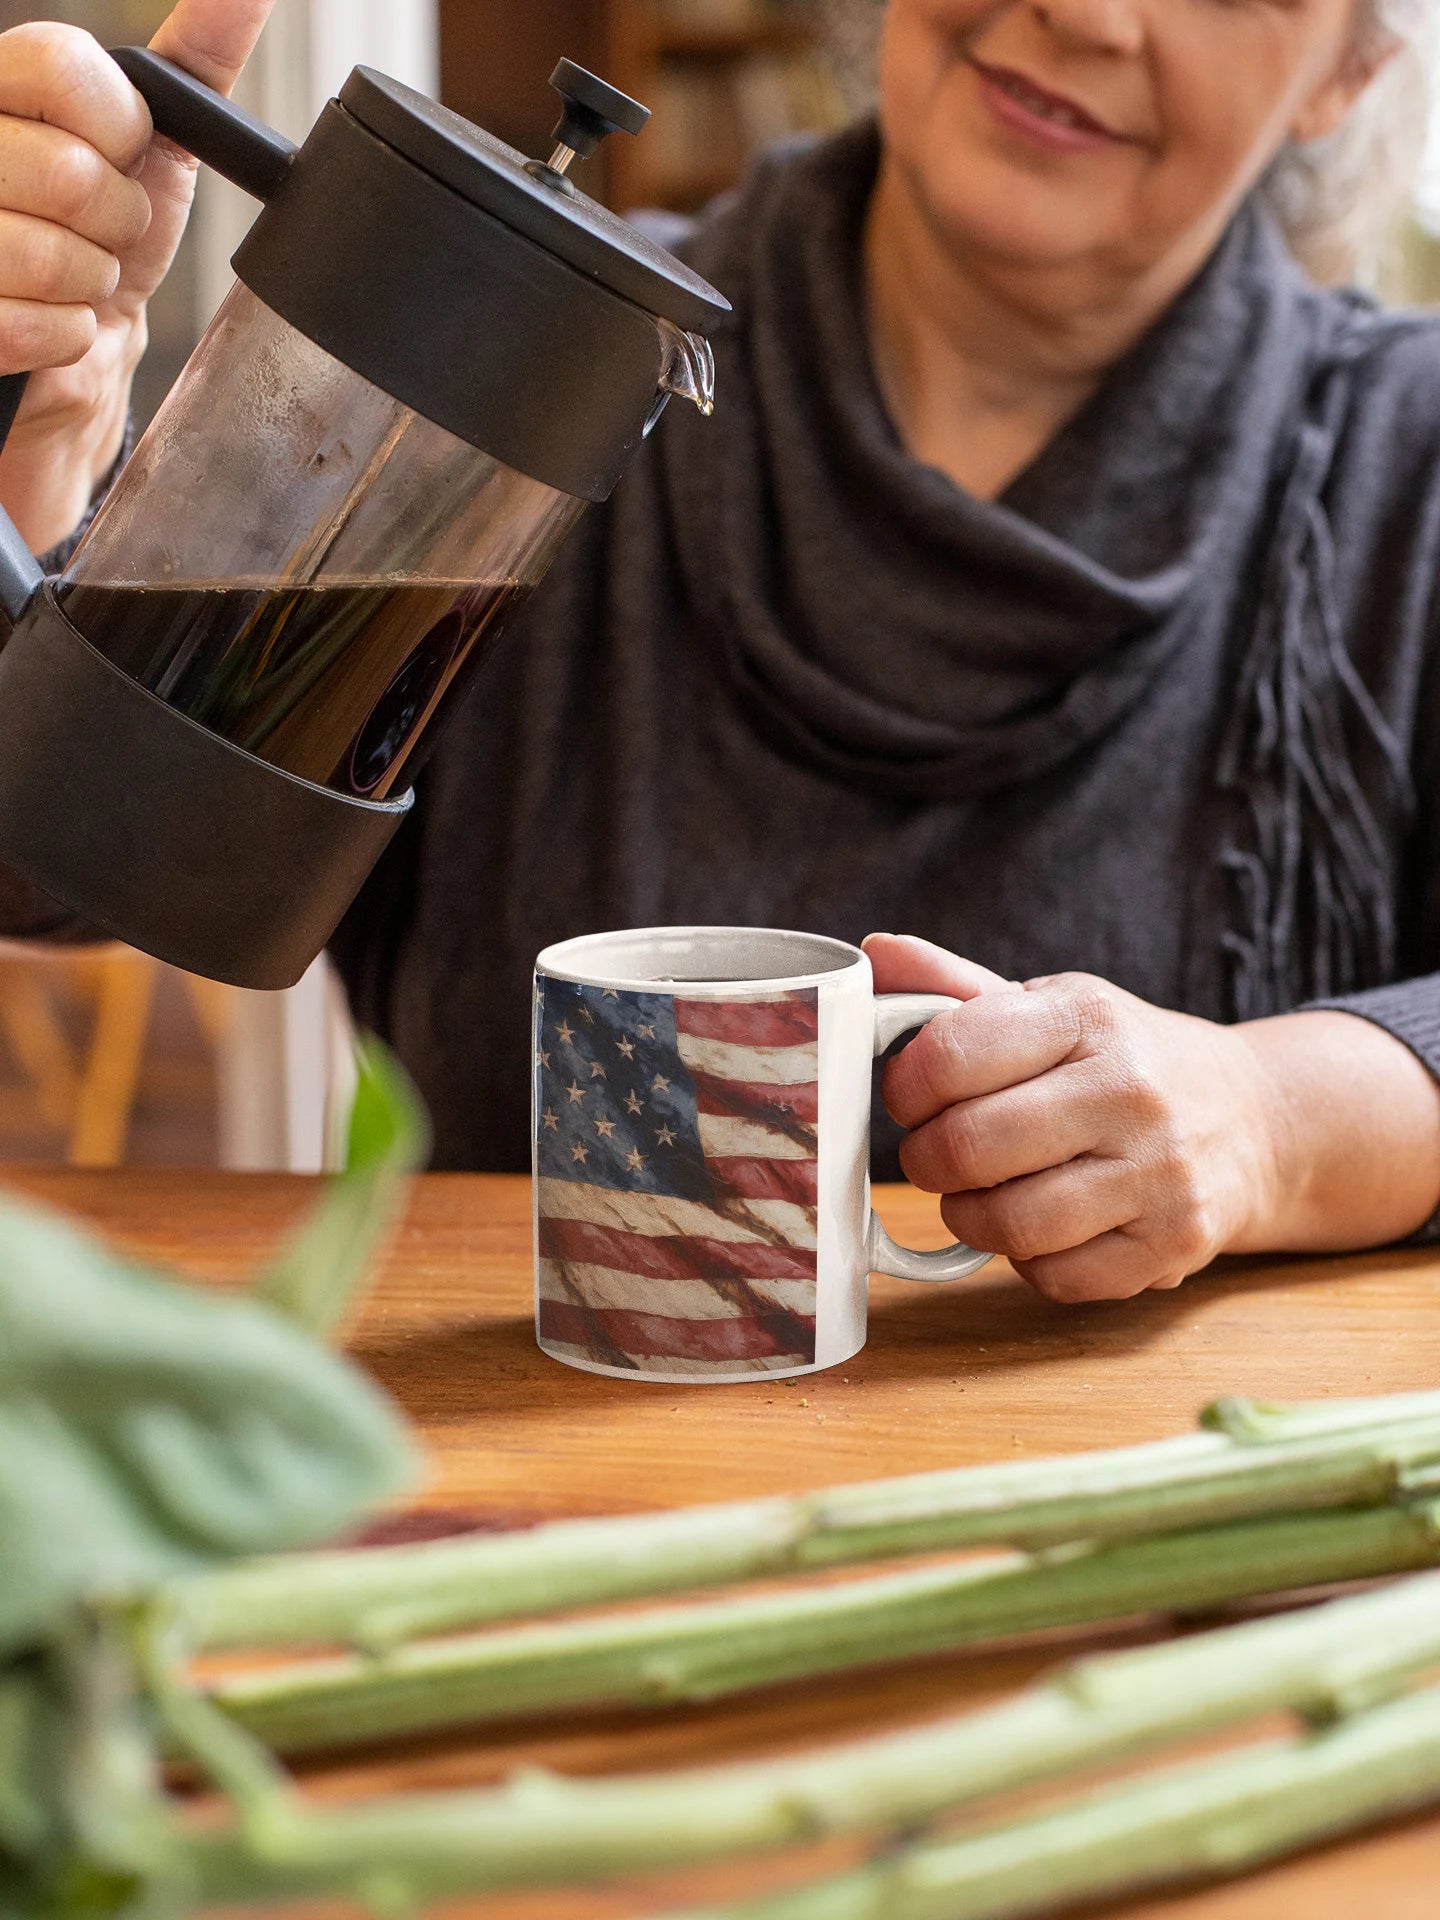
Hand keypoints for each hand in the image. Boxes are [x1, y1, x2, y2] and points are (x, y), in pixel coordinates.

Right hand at [0, 0, 277, 550]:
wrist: (83, 351)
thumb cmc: (112, 241)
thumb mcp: (160, 146)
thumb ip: (195, 66)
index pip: (55, 64)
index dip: (117, 127)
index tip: (124, 157)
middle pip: (66, 170)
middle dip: (117, 221)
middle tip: (103, 235)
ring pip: (55, 255)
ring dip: (93, 285)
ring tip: (78, 282)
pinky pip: (42, 328)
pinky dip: (70, 338)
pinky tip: (54, 328)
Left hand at [865, 932, 1277, 1302]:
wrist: (1251, 1119)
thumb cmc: (1123, 1059)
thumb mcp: (1052, 1007)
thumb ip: (955, 988)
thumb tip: (873, 954)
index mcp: (1089, 1019)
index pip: (952, 1055)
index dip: (906, 1087)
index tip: (910, 1097)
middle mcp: (1131, 1091)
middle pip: (970, 1148)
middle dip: (927, 1159)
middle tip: (936, 1154)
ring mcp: (1159, 1174)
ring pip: (1009, 1224)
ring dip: (969, 1216)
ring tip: (980, 1192)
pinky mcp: (1172, 1245)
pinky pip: (1055, 1278)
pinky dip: (1027, 1261)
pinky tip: (1041, 1226)